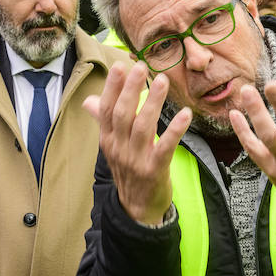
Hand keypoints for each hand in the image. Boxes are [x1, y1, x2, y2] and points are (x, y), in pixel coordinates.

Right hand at [83, 61, 189, 225]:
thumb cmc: (128, 171)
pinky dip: (175, 130)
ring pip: (143, 127)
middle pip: (123, 114)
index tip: (120, 66)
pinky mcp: (154, 170)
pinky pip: (165, 147)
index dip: (113, 88)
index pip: (107, 109)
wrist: (137, 209)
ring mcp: (135, 160)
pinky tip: (186, 115)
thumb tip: (90, 100)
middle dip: (131, 89)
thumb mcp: (113, 146)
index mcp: (108, 139)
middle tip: (141, 67)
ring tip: (162, 81)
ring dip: (153, 102)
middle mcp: (119, 148)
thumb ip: (104, 121)